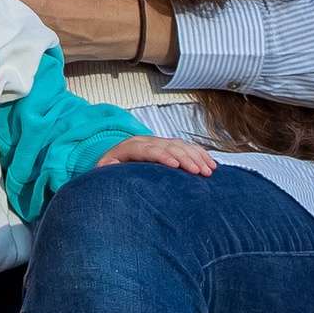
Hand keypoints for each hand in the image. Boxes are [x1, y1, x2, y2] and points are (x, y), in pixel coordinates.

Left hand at [99, 136, 215, 177]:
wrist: (114, 157)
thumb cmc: (109, 169)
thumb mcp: (103, 168)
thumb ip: (107, 167)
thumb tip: (112, 164)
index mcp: (131, 147)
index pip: (149, 150)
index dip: (162, 156)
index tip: (175, 166)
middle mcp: (147, 141)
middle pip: (169, 147)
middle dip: (186, 158)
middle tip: (199, 172)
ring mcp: (159, 141)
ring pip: (181, 146)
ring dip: (197, 156)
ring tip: (208, 170)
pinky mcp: (167, 144)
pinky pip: (186, 146)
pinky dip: (199, 153)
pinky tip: (210, 163)